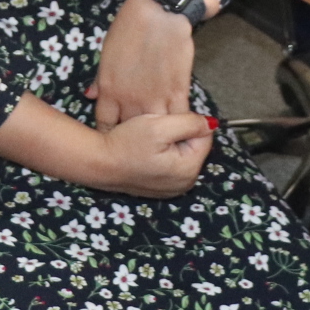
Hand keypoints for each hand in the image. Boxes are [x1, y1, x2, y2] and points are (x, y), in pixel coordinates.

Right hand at [86, 112, 214, 197]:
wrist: (97, 163)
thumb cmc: (126, 143)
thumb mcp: (160, 126)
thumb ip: (190, 122)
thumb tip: (211, 123)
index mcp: (189, 170)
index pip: (204, 136)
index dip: (186, 121)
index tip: (165, 119)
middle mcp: (184, 184)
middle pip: (193, 146)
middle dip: (179, 134)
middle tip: (155, 128)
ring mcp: (171, 189)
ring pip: (181, 154)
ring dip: (170, 143)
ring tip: (148, 139)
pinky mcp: (158, 188)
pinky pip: (169, 165)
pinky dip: (161, 154)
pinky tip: (145, 150)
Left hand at [87, 0, 199, 125]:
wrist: (159, 12)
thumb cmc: (129, 26)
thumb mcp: (107, 52)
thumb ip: (100, 79)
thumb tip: (89, 95)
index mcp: (109, 89)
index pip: (105, 122)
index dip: (109, 130)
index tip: (115, 132)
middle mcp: (129, 100)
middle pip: (128, 132)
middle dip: (132, 136)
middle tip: (139, 136)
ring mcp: (154, 99)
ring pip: (154, 131)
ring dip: (158, 134)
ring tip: (162, 136)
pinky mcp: (177, 93)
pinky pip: (177, 119)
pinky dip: (178, 125)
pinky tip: (180, 127)